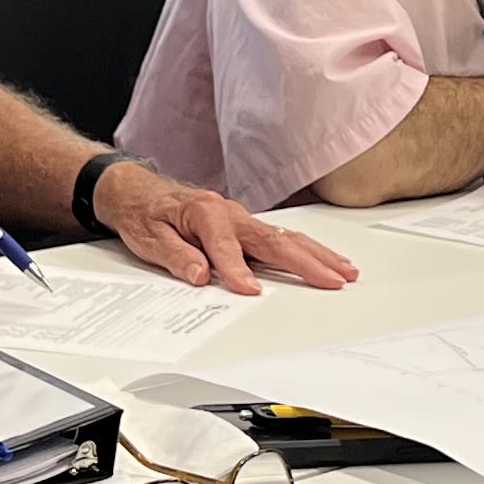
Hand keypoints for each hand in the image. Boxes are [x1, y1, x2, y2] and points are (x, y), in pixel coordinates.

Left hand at [101, 162, 359, 295]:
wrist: (140, 194)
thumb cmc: (145, 215)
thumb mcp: (149, 239)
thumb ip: (177, 257)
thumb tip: (200, 275)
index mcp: (205, 214)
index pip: (225, 246)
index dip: (237, 270)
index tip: (249, 290)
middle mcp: (231, 214)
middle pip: (273, 240)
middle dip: (305, 261)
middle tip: (332, 280)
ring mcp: (242, 220)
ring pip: (286, 238)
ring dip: (317, 255)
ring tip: (344, 270)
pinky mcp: (247, 227)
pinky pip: (281, 238)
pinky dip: (306, 249)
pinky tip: (324, 259)